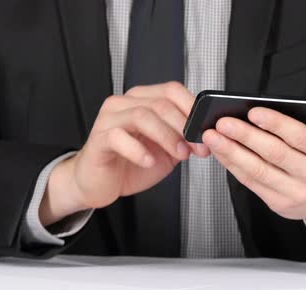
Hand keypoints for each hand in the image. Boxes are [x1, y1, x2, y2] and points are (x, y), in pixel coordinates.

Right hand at [39, 82, 209, 225]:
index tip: (206, 129)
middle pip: (160, 103)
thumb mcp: (167, 150)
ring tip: (178, 154)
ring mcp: (109, 119)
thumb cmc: (131, 163)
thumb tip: (207, 133)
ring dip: (166, 136)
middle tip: (196, 147)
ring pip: (142, 116)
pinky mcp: (98, 139)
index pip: (172, 90)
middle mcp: (124, 104)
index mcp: (143, 100)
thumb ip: (183, 138)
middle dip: (184, 127)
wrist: (101, 183)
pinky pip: (118, 137)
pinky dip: (138, 150)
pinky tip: (149, 161)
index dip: (193, 108)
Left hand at [202, 93, 305, 241]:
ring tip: (214, 137)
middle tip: (224, 122)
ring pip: (258, 171)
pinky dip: (233, 166)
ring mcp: (296, 193)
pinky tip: (222, 152)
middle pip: (275, 154)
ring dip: (232, 153)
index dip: (275, 124)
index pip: (300, 138)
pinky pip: (251, 183)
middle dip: (245, 136)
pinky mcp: (279, 204)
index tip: (253, 112)